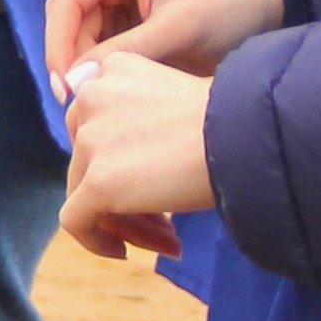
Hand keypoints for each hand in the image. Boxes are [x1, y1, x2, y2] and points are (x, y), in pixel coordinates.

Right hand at [45, 0, 280, 85]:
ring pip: (79, 36)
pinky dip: (101, 67)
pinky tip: (111, 91)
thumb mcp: (177, 30)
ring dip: (86, 68)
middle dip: (72, 61)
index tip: (65, 89)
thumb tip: (74, 84)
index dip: (58, 45)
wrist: (262, 8)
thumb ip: (126, 52)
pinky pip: (97, 44)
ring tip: (99, 102)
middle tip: (81, 105)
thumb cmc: (226, 8)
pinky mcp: (121, 14)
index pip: (66, 1)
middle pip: (69, 20)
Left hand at [60, 51, 222, 264]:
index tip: (163, 182)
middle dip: (126, 194)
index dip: (125, 158)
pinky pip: (76, 222)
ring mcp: (91, 139)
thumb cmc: (233, 121)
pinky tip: (125, 253)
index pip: (98, 122)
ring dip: (126, 220)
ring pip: (85, 192)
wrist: (245, 136)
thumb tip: (126, 168)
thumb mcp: (177, 100)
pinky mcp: (97, 182)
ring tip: (168, 241)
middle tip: (167, 221)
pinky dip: (96, 241)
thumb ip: (141, 119)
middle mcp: (91, 96)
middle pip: (89, 159)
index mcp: (114, 67)